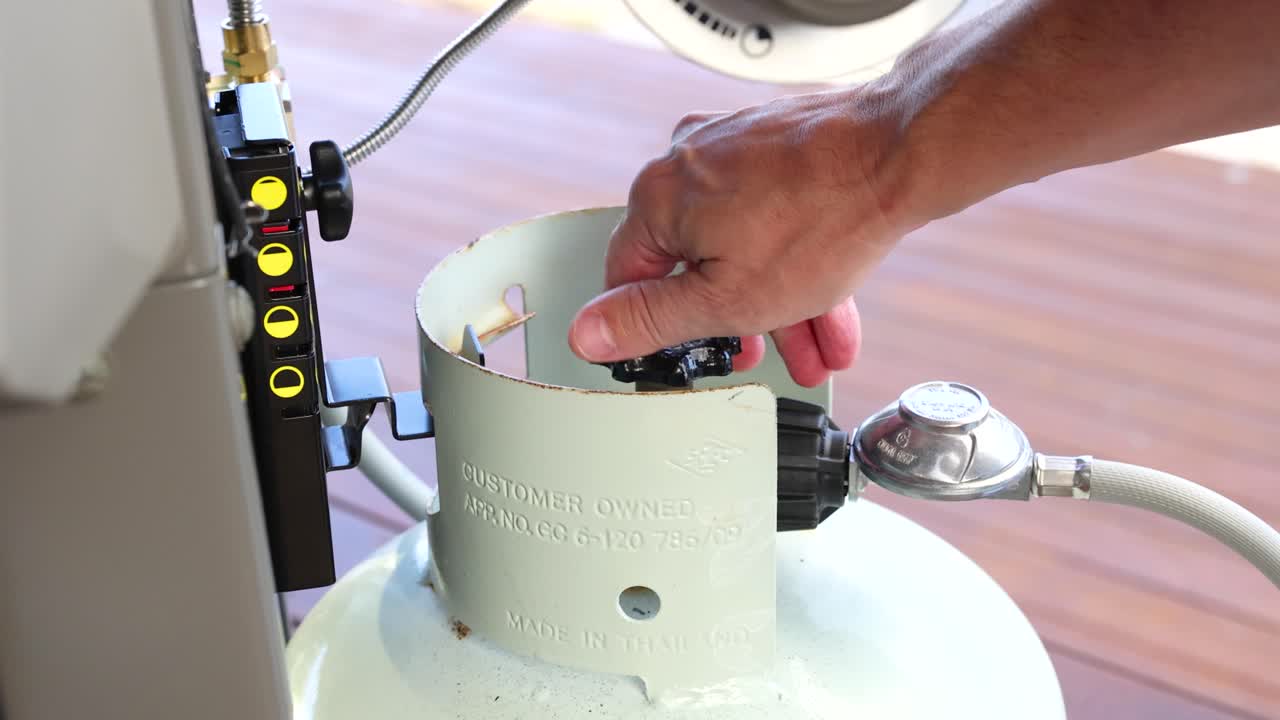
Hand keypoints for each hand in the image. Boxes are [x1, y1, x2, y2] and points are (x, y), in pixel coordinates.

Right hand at [567, 88, 918, 386]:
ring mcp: (737, 147)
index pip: (629, 276)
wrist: (904, 152)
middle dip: (737, 324)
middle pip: (696, 262)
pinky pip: (776, 216)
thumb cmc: (821, 219)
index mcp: (658, 195)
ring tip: (812, 348)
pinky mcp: (780, 144)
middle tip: (759, 357)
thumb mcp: (724, 300)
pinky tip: (830, 309)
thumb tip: (586, 333)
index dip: (653, 325)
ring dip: (778, 304)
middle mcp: (690, 160)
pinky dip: (798, 263)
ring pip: (744, 243)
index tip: (681, 352)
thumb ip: (651, 320)